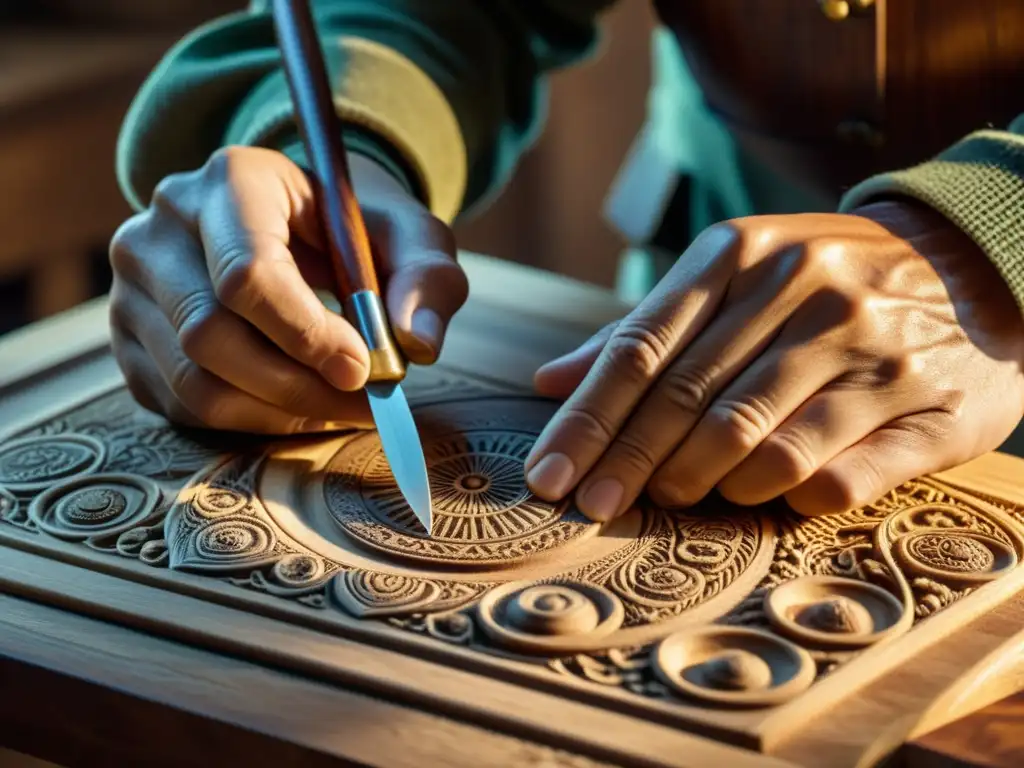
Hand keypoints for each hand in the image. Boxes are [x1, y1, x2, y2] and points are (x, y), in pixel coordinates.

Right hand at [109, 146, 466, 432]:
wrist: (300, 227)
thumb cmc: (358, 231)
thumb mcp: (412, 236)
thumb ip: (429, 278)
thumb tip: (417, 344)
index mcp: (232, 180)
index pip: (248, 272)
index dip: (306, 334)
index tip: (362, 370)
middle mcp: (162, 226)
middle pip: (211, 333)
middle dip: (297, 386)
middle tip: (361, 403)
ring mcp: (134, 285)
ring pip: (193, 379)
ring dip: (276, 412)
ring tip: (335, 406)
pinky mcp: (128, 338)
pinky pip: (179, 404)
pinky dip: (246, 420)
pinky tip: (294, 405)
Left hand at [525, 201, 1023, 518]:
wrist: (974, 262)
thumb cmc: (823, 279)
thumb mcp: (734, 276)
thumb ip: (645, 329)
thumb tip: (550, 381)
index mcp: (740, 252)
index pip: (641, 349)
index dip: (588, 421)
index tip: (548, 477)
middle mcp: (804, 291)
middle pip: (688, 399)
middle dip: (629, 464)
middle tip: (592, 508)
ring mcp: (868, 349)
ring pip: (756, 442)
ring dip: (703, 483)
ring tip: (678, 497)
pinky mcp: (925, 406)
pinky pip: (834, 476)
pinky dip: (784, 498)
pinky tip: (762, 498)